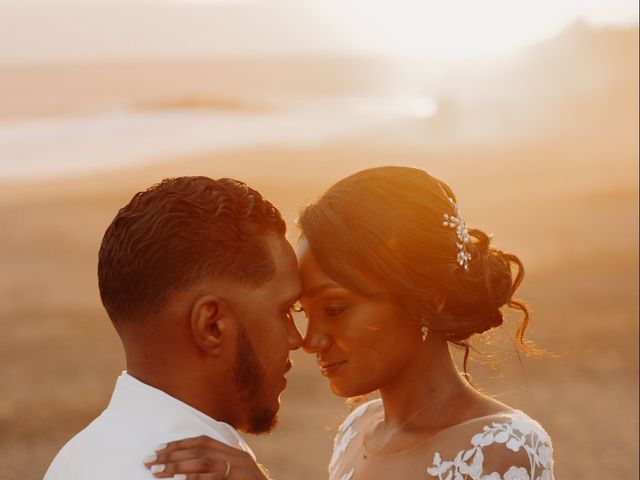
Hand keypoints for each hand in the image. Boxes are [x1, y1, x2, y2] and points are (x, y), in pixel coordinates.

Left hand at [143, 435, 271, 479]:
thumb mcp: (235, 476)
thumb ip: (217, 468)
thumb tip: (187, 471)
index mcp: (235, 453)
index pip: (203, 441)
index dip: (180, 444)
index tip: (159, 449)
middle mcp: (236, 457)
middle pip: (199, 449)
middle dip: (172, 454)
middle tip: (149, 460)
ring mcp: (238, 469)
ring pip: (203, 461)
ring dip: (177, 466)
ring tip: (156, 471)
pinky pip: (213, 477)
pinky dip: (194, 477)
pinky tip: (179, 479)